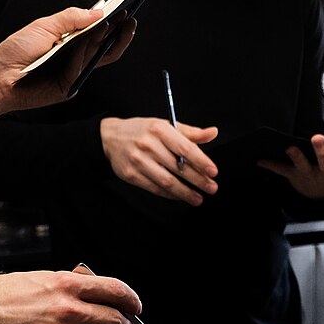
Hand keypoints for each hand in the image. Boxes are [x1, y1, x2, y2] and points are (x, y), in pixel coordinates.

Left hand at [0, 8, 136, 121]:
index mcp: (71, 41)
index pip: (99, 32)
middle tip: (129, 18)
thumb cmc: (16, 51)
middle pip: (106, 47)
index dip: (114, 22)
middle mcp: (76, 58)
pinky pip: (81, 69)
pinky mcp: (68, 87)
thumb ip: (70, 18)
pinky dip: (83, 54)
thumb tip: (98, 12)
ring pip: (99, 59)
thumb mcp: (43, 26)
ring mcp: (74, 73)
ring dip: (108, 40)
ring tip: (115, 24)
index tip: (126, 9)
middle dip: (120, 32)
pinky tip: (85, 42)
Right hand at [100, 117, 218, 205]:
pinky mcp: (131, 175)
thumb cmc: (142, 131)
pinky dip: (170, 194)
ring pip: (167, 181)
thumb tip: (212, 133)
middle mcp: (148, 145)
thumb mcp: (165, 125)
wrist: (110, 138)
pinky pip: (155, 188)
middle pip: (178, 167)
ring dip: (185, 193)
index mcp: (159, 130)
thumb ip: (190, 132)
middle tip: (211, 188)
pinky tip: (180, 196)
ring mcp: (138, 161)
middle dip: (198, 180)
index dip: (201, 162)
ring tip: (198, 198)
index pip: (185, 148)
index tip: (213, 172)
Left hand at [257, 134, 323, 198]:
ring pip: (303, 166)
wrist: (323, 197)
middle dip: (322, 151)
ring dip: (296, 157)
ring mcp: (310, 175)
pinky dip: (271, 165)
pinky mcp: (294, 176)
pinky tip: (261, 160)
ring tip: (290, 147)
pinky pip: (281, 171)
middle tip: (317, 138)